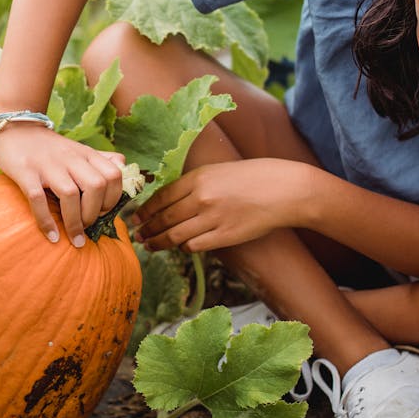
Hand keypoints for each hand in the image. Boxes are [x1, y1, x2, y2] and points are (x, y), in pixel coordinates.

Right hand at [0, 123, 125, 246]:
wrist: (15, 129)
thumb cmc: (49, 147)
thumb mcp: (77, 149)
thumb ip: (100, 159)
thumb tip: (123, 166)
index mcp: (85, 154)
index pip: (114, 174)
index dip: (114, 198)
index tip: (103, 212)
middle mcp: (70, 158)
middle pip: (96, 185)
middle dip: (95, 212)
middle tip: (88, 225)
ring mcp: (47, 165)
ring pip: (70, 194)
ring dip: (75, 222)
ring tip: (75, 237)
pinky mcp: (25, 172)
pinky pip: (38, 199)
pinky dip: (46, 222)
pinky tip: (52, 236)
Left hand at [133, 159, 311, 252]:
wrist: (283, 189)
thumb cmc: (252, 177)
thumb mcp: (218, 170)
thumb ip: (194, 183)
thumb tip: (170, 200)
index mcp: (198, 178)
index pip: (161, 197)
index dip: (145, 210)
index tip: (136, 217)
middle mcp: (201, 198)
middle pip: (164, 218)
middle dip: (147, 229)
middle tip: (137, 235)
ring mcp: (212, 218)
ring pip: (175, 235)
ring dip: (158, 242)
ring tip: (149, 245)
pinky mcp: (225, 236)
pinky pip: (195, 245)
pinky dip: (183, 247)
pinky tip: (179, 247)